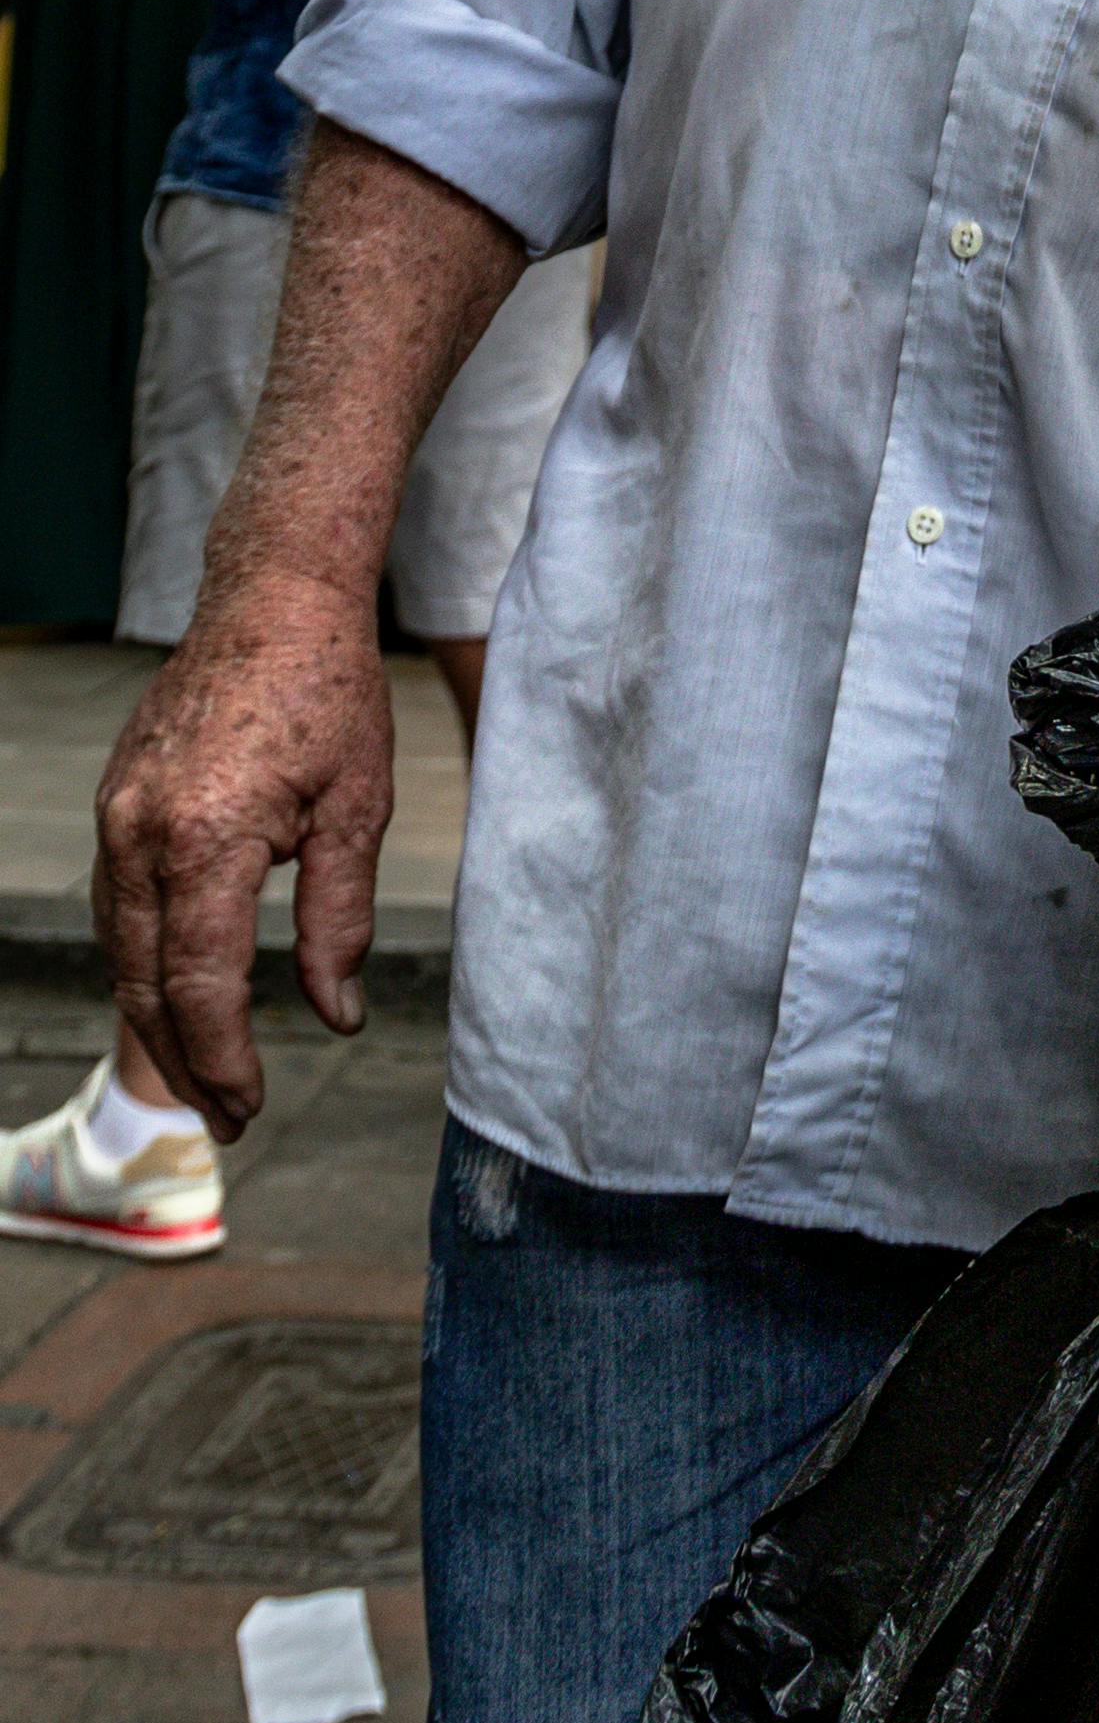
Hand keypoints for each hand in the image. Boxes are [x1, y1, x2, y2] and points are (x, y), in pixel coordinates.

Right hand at [92, 568, 397, 1136]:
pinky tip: (180, 997)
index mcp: (207, 838)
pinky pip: (120, 908)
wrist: (272, 601)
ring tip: (209, 1076)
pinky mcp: (117, 805)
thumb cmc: (330, 693)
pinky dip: (146, 964)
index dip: (225, 1057)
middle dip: (187, 1062)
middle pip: (149, 983)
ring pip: (124, 952)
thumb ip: (340, 918)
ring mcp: (117, 817)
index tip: (252, 1106)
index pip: (202, 983)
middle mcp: (142, 834)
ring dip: (162, 1021)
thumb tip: (336, 1014)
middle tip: (229, 1121)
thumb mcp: (357, 808)